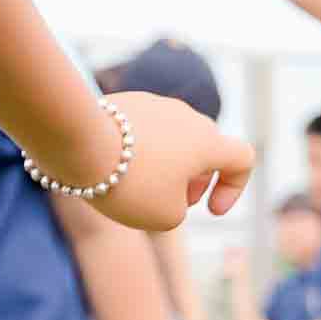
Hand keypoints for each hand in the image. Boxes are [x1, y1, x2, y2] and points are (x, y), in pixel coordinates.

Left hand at [80, 91, 251, 233]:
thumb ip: (178, 207)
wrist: (78, 143)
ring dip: (164, 164)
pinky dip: (136, 151)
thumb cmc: (129, 182)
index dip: (234, 188)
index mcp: (206, 140)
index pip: (243, 158)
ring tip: (136, 187)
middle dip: (194, 179)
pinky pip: (141, 130)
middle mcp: (184, 115)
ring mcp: (153, 104)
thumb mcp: (166, 217)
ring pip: (170, 137)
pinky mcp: (123, 102)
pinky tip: (112, 168)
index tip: (210, 210)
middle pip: (204, 147)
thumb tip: (163, 186)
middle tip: (173, 200)